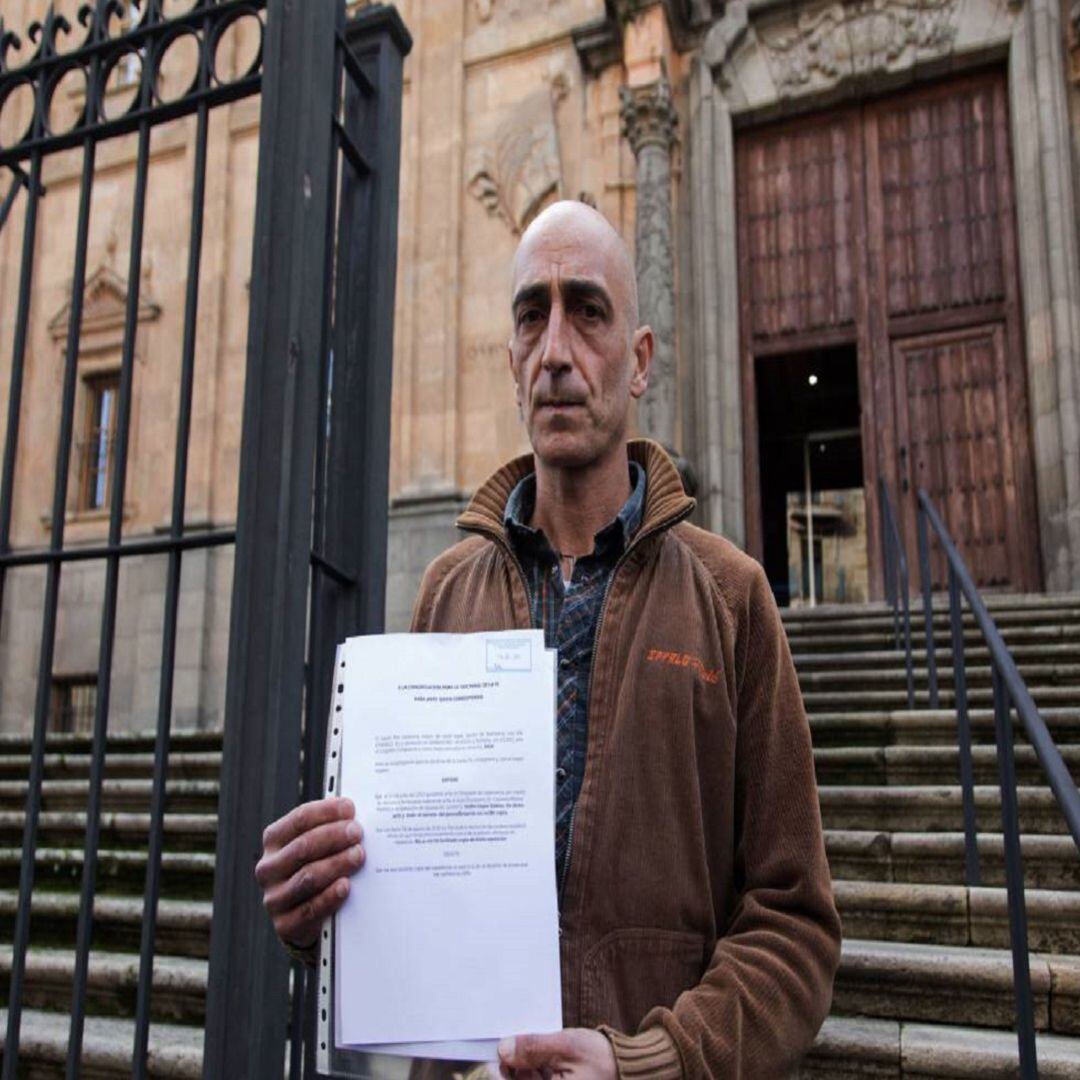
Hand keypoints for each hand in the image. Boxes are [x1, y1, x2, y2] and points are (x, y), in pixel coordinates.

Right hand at [255, 796, 364, 949]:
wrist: (306, 916)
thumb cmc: (316, 867)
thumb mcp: (317, 846)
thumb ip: (329, 828)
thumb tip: (353, 813)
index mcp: (274, 840)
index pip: (299, 819)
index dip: (326, 811)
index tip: (350, 808)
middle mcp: (269, 868)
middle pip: (303, 847)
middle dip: (334, 837)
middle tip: (357, 832)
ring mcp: (274, 897)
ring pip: (307, 877)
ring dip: (336, 864)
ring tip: (358, 856)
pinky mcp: (285, 924)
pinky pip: (309, 909)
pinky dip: (330, 896)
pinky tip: (345, 886)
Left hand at [496, 1029, 616, 1079]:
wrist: (628, 1067)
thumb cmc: (601, 1058)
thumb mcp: (566, 1046)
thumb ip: (534, 1048)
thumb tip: (504, 1049)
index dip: (502, 1070)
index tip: (496, 1051)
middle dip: (514, 1062)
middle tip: (511, 1039)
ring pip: (528, 1079)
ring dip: (525, 1062)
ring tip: (532, 1042)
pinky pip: (539, 1077)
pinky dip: (536, 1065)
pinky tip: (542, 1049)